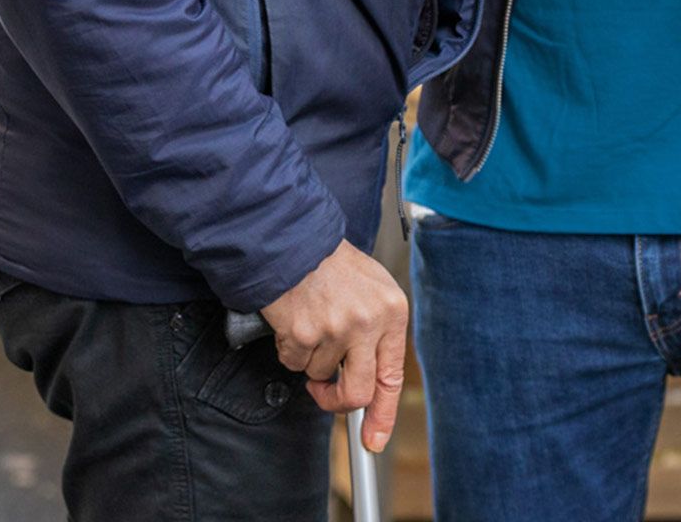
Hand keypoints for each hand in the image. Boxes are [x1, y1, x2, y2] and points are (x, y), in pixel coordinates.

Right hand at [261, 240, 409, 451]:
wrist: (294, 240)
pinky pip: (293, 363)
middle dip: (335, 401)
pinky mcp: (303, 333)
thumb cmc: (331, 264)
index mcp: (392, 312)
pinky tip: (294, 320)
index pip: (391, 377)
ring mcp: (336, 329)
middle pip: (356, 392)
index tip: (374, 439)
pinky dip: (288, 348)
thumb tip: (370, 385)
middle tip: (322, 390)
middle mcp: (369, 323)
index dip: (382, 414)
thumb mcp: (371, 291)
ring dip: (309, 358)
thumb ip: (375, 334)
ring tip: (309, 322)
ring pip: (318, 375)